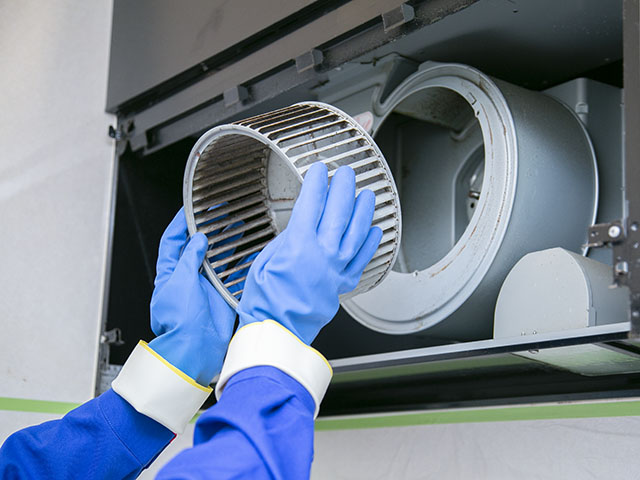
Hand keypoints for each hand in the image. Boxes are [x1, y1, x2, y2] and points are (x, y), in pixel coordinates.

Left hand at [148, 208, 238, 385]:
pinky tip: (248, 253)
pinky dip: (240, 264)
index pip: (171, 241)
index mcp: (170, 273)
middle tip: (219, 214)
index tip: (190, 210)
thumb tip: (198, 240)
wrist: (194, 349)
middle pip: (197, 247)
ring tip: (237, 227)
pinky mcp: (220, 297)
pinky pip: (232, 276)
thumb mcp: (179, 280)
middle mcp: (187, 279)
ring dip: (226, 243)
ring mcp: (204, 287)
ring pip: (216, 259)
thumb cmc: (179, 320)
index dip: (180, 224)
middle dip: (207, 229)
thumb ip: (190, 257)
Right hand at [236, 163, 382, 344]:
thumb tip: (298, 228)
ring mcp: (336, 268)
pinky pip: (363, 258)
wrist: (278, 332)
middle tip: (346, 173)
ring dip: (364, 210)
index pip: (312, 203)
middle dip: (343, 187)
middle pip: (338, 211)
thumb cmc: (266, 303)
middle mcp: (322, 253)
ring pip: (357, 231)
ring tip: (367, 195)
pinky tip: (375, 231)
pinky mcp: (343, 283)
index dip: (317, 182)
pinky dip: (371, 243)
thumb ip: (284, 241)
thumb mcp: (264, 262)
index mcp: (298, 245)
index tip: (319, 170)